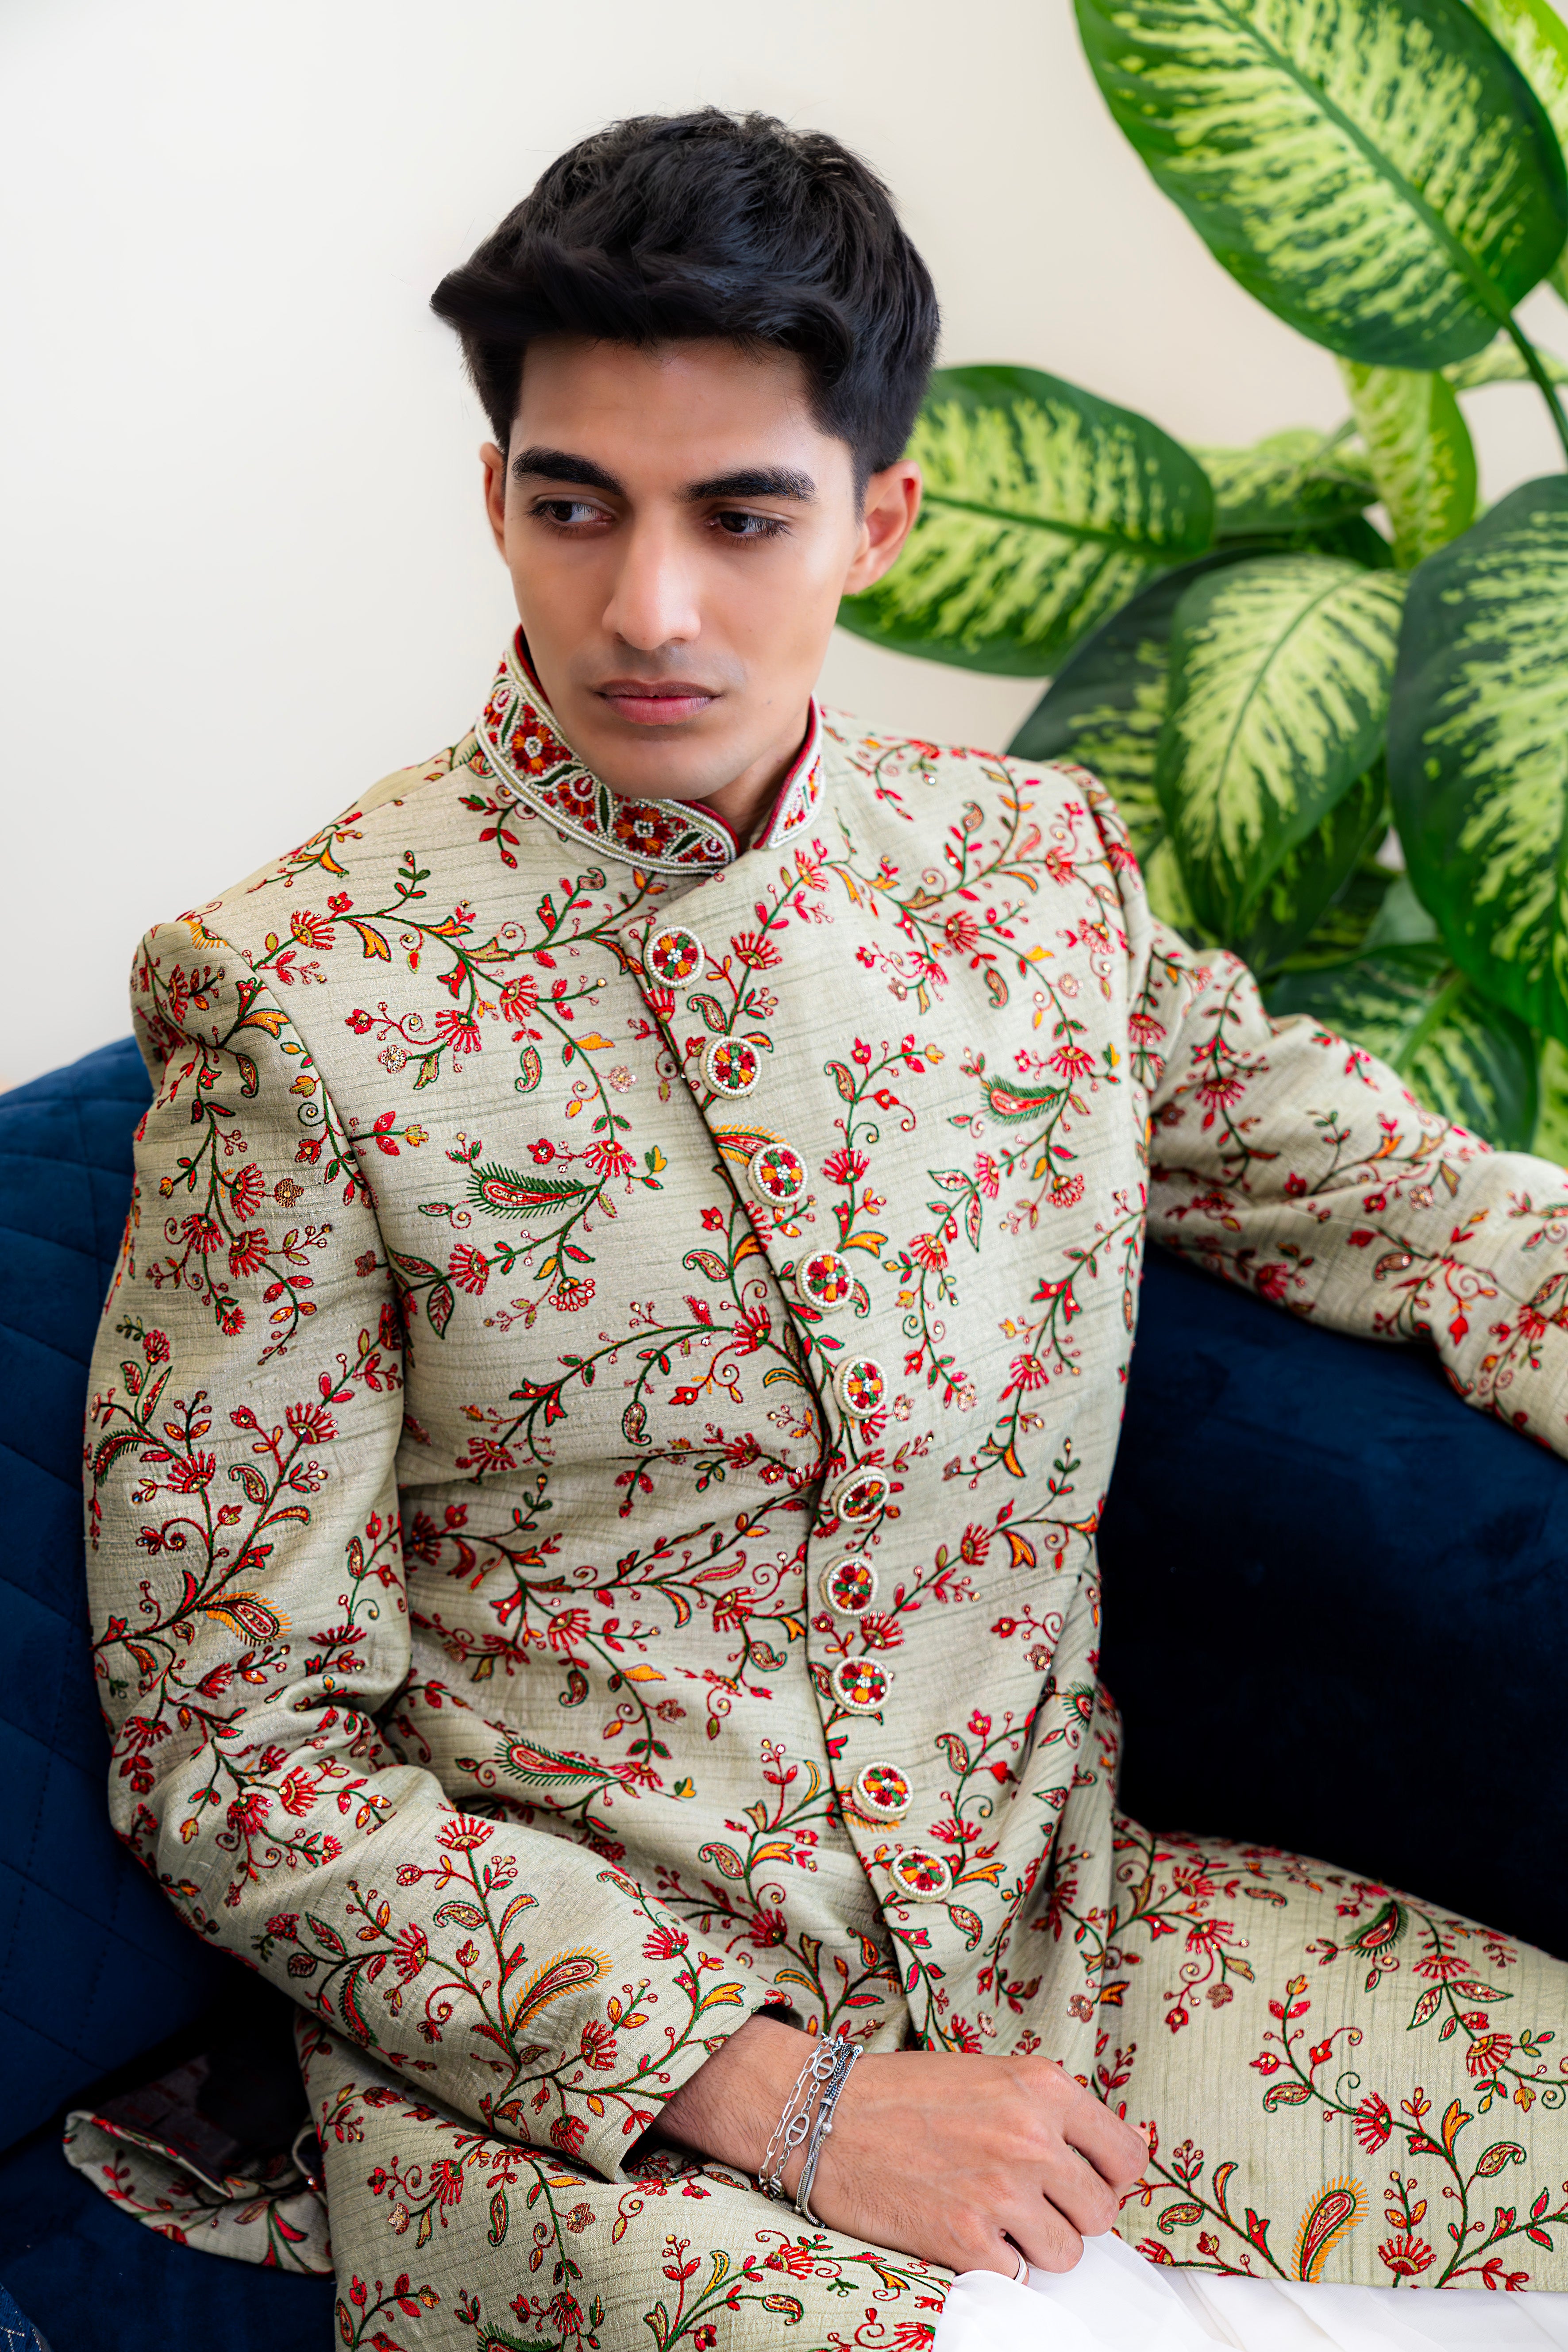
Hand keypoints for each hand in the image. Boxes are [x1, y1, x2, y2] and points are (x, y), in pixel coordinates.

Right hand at [658, 2014, 1148, 2276]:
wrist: (825, 2114)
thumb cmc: (906, 2093)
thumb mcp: (991, 2077)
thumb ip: (1049, 2112)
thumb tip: (1110, 2158)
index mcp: (1043, 2087)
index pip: (1128, 2156)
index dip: (1108, 2175)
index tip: (1083, 2179)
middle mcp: (1031, 2137)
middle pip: (1101, 2212)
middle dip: (1069, 2214)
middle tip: (1028, 2200)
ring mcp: (1000, 2191)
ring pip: (1066, 2253)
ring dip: (1034, 2244)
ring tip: (991, 2215)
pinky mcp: (966, 2238)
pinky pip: (1016, 2276)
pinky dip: (994, 2264)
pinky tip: (962, 2231)